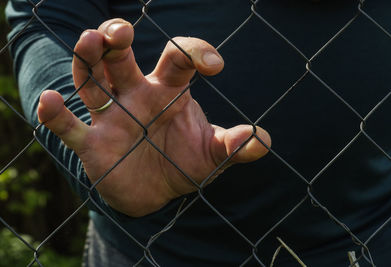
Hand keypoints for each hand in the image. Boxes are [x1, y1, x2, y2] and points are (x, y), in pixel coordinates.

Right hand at [37, 19, 270, 216]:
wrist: (158, 193)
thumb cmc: (184, 164)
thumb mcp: (213, 155)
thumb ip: (235, 146)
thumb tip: (261, 140)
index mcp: (168, 91)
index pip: (178, 57)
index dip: (195, 52)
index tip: (215, 65)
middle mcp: (135, 95)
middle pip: (120, 56)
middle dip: (117, 38)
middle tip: (122, 31)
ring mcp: (111, 116)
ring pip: (91, 78)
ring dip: (86, 59)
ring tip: (89, 42)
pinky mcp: (92, 142)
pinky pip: (68, 124)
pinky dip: (54, 113)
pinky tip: (48, 100)